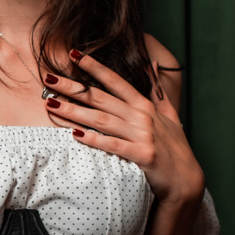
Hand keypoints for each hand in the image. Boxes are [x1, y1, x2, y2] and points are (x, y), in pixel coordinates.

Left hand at [41, 49, 204, 205]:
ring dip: (75, 111)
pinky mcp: (142, 155)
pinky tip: (75, 135)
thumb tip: (152, 62)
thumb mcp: (169, 114)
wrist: (186, 180)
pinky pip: (114, 146)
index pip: (115, 81)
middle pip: (101, 98)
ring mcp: (142, 135)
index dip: (94, 67)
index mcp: (144, 105)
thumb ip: (157, 89)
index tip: (74, 54)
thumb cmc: (174, 148)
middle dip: (73, 87)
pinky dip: (95, 140)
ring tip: (51, 104)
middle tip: (48, 78)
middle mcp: (142, 117)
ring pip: (102, 120)